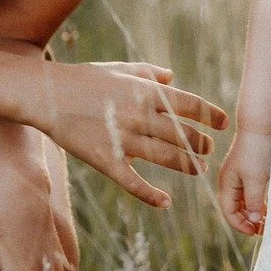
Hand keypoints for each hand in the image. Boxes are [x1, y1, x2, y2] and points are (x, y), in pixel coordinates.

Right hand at [30, 60, 228, 207]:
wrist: (46, 94)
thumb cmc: (85, 79)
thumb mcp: (121, 69)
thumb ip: (149, 72)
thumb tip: (173, 78)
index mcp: (146, 91)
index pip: (190, 105)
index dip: (211, 115)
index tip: (223, 123)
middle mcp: (139, 115)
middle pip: (182, 134)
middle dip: (200, 144)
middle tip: (209, 150)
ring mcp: (123, 139)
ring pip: (166, 158)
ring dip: (187, 165)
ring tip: (199, 169)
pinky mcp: (105, 160)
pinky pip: (133, 182)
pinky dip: (151, 195)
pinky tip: (166, 202)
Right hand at [217, 129, 270, 235]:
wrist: (262, 125)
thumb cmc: (257, 151)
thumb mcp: (256, 179)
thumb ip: (253, 201)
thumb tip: (253, 221)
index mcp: (226, 184)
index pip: (229, 213)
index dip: (241, 225)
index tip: (256, 231)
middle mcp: (231, 182)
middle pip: (236, 209)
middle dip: (249, 221)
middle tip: (265, 229)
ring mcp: (241, 177)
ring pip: (246, 202)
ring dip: (255, 213)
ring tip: (269, 221)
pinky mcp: (252, 172)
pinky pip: (253, 193)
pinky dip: (260, 202)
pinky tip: (270, 207)